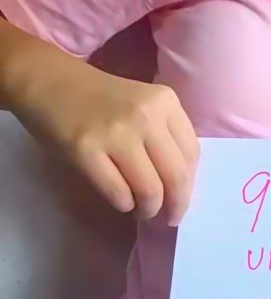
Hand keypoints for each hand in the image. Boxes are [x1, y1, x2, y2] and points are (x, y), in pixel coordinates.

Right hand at [14, 58, 198, 225]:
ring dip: (148, 209)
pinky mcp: (85, 151)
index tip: (182, 197)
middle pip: (175, 176)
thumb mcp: (143, 104)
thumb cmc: (100, 97)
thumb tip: (180, 183)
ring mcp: (116, 133)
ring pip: (149, 190)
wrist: (50, 82)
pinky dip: (124, 204)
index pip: (192, 153)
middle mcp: (146, 116)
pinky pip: (118, 193)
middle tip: (169, 217)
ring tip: (142, 210)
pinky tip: (121, 200)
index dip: (190, 183)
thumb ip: (164, 134)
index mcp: (165, 101)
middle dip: (176, 205)